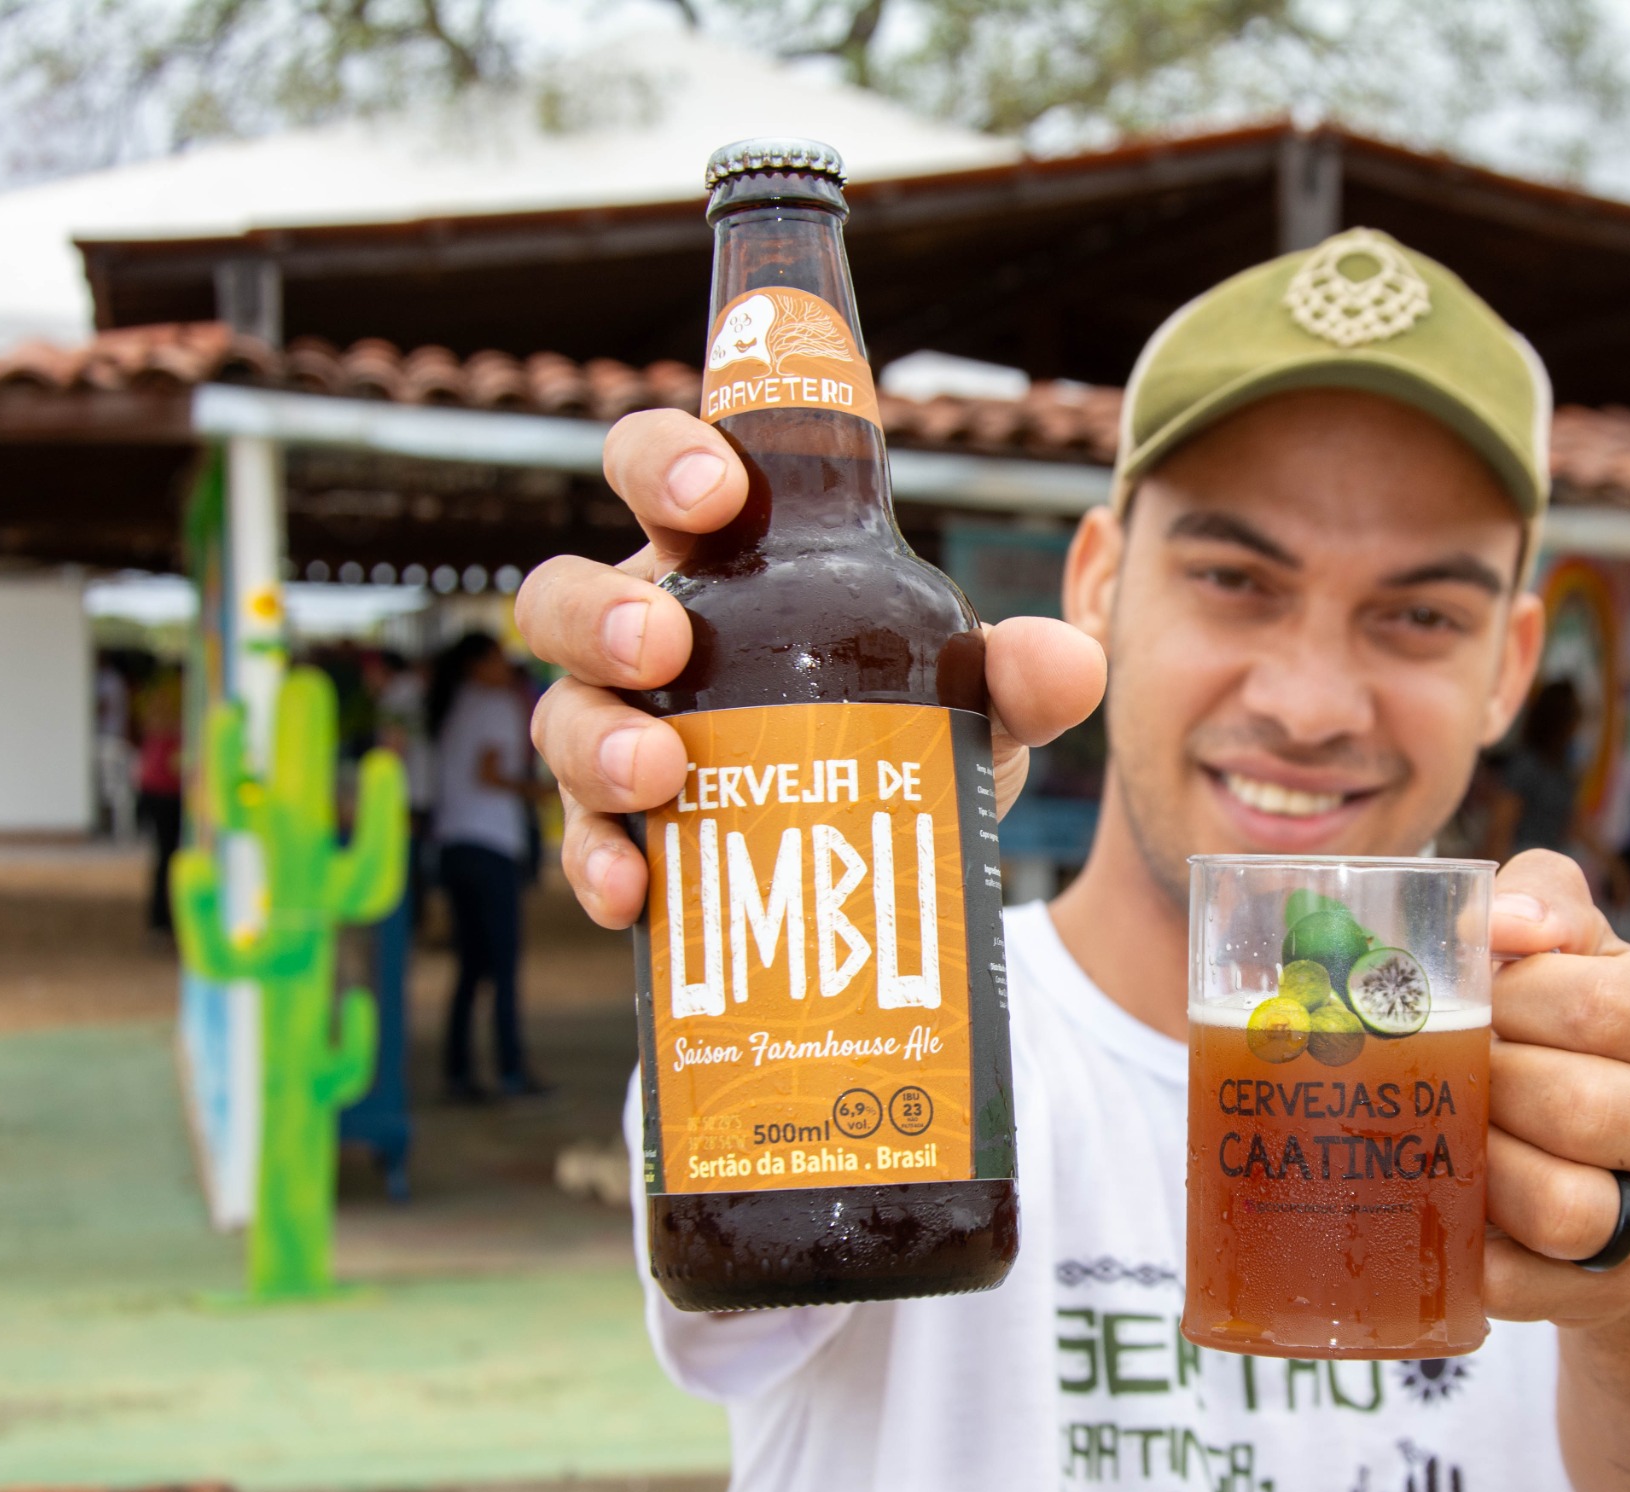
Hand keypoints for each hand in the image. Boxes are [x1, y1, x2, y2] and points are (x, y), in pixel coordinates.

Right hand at [516, 409, 1107, 927]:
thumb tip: (1068, 665)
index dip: (664, 460)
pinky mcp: (626, 833)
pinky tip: (634, 894)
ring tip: (659, 771)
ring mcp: (623, 732)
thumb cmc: (914, 723)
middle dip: (599, 612)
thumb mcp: (979, 696)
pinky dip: (597, 865)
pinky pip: (582, 842)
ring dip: (595, 739)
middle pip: (565, 593)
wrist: (902, 854)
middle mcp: (654, 634)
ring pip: (561, 714)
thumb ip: (1023, 672)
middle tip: (665, 645)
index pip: (663, 473)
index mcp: (730, 563)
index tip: (713, 495)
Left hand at [1483, 851, 1629, 1327]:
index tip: (1477, 996)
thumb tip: (1498, 921)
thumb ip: (1547, 905)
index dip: (1506, 997)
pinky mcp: (1623, 1296)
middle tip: (1449, 1066)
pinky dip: (1468, 1242)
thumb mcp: (1595, 954)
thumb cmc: (1604, 1039)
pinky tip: (1456, 1197)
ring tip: (1454, 1127)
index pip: (1595, 1004)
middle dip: (1486, 1080)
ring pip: (1556, 1207)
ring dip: (1479, 1163)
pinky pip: (1519, 1284)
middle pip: (1572, 1107)